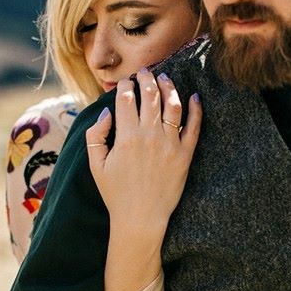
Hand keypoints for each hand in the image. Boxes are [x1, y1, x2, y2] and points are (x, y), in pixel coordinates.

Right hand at [85, 68, 201, 233]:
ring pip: (173, 104)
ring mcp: (170, 144)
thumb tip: (106, 111)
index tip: (126, 82)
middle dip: (146, 78)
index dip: (126, 85)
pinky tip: (194, 97)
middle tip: (145, 72)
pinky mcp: (185, 155)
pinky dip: (196, 109)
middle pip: (150, 95)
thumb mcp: (95, 165)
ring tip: (165, 78)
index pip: (127, 98)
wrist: (140, 218)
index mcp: (126, 137)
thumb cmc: (115, 193)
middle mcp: (149, 136)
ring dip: (168, 86)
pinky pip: (194, 126)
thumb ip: (95, 135)